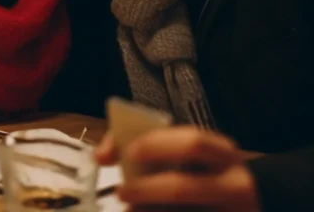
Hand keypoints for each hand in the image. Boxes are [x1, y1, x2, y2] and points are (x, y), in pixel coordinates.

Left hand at [96, 127, 260, 210]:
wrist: (246, 203)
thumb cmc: (201, 170)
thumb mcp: (185, 152)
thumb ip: (142, 144)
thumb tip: (100, 155)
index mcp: (223, 152)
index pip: (193, 142)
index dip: (158, 145)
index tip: (130, 151)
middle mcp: (234, 184)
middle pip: (181, 188)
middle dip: (144, 191)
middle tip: (121, 192)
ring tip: (131, 210)